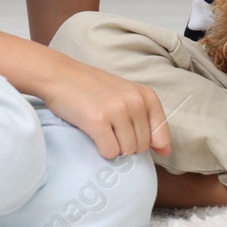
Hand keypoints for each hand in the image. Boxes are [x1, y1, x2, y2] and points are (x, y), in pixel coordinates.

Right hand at [38, 58, 171, 159]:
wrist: (60, 75)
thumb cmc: (92, 87)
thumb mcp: (126, 96)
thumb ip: (147, 121)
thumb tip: (166, 151)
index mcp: (146, 95)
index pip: (161, 134)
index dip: (147, 142)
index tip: (129, 133)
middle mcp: (135, 102)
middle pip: (142, 146)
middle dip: (126, 144)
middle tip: (110, 128)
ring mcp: (118, 111)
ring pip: (127, 151)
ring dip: (113, 146)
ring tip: (101, 129)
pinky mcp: (98, 121)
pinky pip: (110, 152)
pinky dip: (101, 149)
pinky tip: (93, 133)